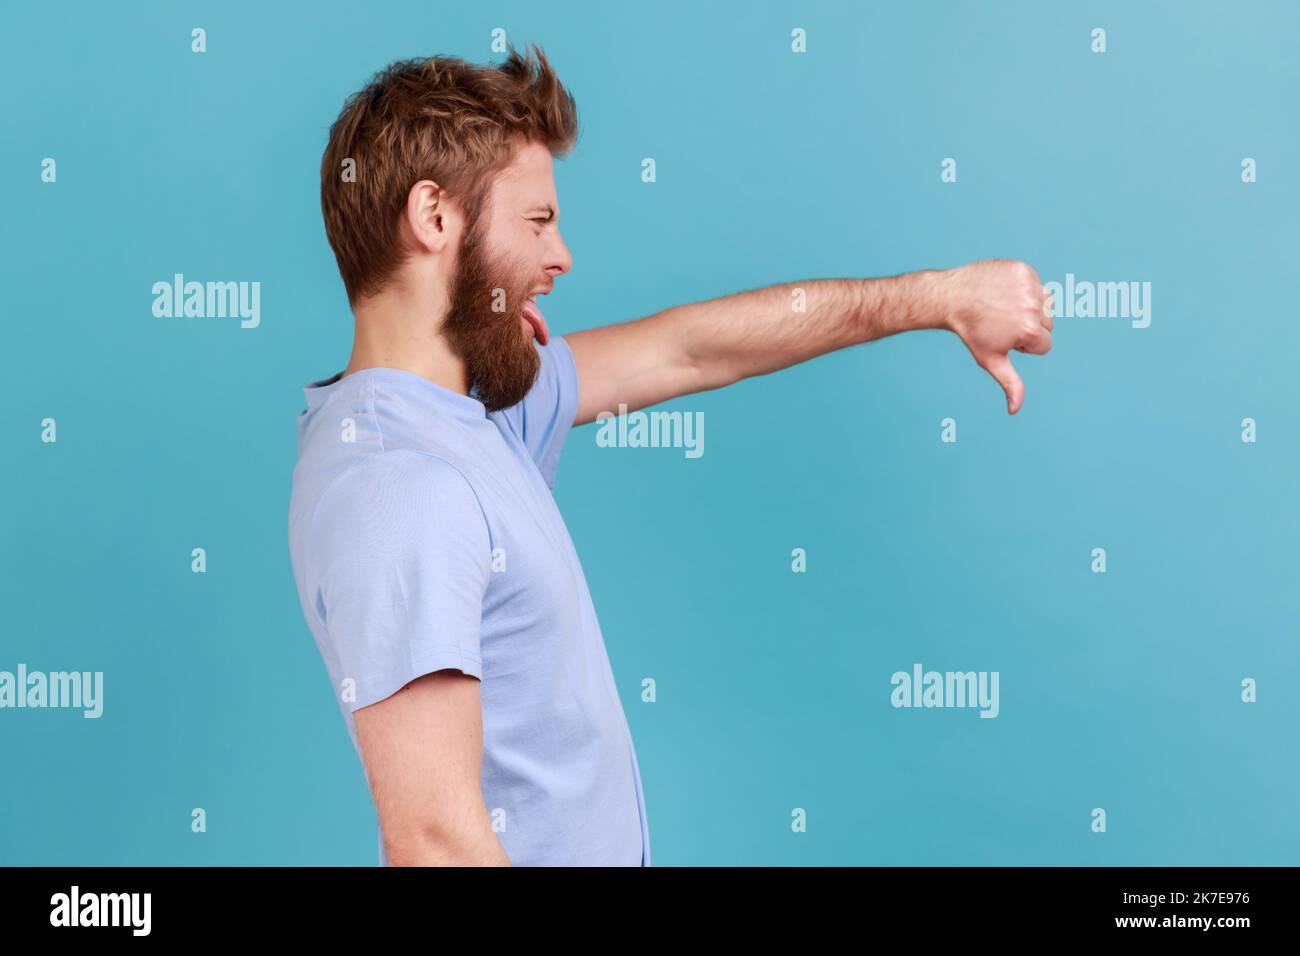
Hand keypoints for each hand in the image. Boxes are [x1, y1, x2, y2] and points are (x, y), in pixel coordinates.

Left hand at [939, 259, 1053, 414]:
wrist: (951, 298)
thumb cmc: (972, 332)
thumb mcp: (991, 360)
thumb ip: (1010, 383)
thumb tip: (1014, 410)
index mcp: (1032, 331)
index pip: (1044, 345)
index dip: (1023, 345)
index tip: (1003, 337)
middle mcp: (1035, 307)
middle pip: (1048, 324)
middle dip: (1028, 326)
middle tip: (1000, 321)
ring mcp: (1030, 286)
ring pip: (1045, 303)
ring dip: (1028, 306)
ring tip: (1002, 307)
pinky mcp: (1024, 269)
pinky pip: (1034, 283)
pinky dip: (1021, 287)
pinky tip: (1001, 291)